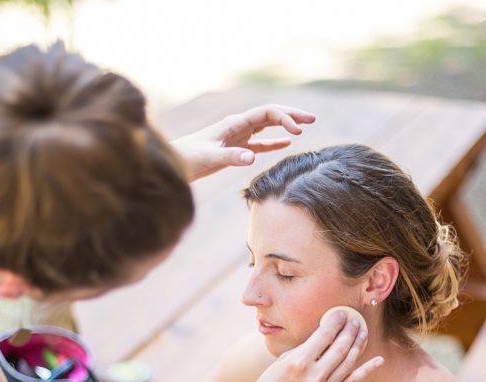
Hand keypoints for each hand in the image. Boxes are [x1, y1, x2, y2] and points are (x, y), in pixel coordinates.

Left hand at [170, 104, 315, 180]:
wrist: (173, 163)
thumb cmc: (188, 158)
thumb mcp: (210, 157)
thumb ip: (231, 157)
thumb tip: (252, 157)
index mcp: (234, 123)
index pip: (266, 113)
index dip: (285, 118)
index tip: (298, 132)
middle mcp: (238, 125)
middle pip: (270, 115)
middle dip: (291, 115)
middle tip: (312, 119)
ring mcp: (237, 136)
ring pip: (267, 126)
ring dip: (285, 126)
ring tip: (305, 127)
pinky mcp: (235, 149)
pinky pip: (259, 142)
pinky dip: (273, 142)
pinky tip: (287, 144)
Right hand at [243, 311, 382, 381]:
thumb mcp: (283, 361)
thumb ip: (306, 349)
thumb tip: (327, 335)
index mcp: (298, 362)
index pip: (324, 335)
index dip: (336, 321)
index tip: (341, 313)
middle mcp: (313, 376)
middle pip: (340, 347)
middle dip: (350, 330)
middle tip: (355, 321)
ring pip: (348, 363)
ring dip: (358, 345)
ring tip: (362, 333)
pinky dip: (366, 370)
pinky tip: (377, 360)